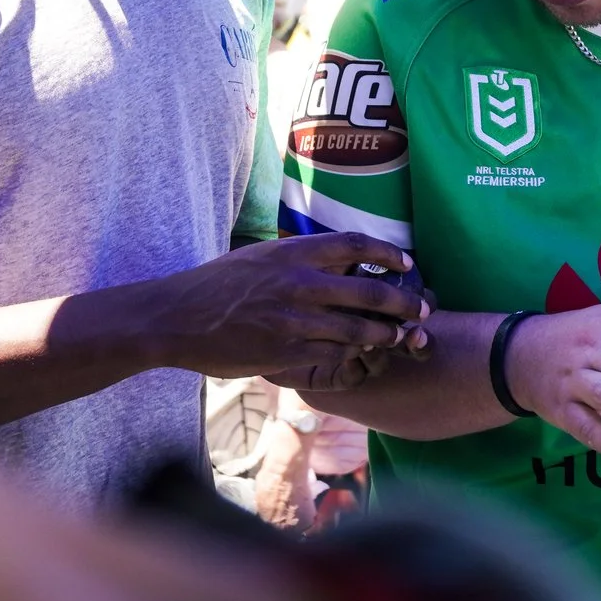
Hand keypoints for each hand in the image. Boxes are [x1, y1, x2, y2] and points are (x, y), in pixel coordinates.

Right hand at [130, 234, 427, 385]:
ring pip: (359, 331)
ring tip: (397, 336)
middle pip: (371, 292)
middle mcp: (300, 284)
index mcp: (294, 252)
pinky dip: (353, 356)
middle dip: (405, 303)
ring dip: (385, 335)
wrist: (177, 318)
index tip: (407, 263)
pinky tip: (359, 355)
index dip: (390, 254)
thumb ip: (300, 258)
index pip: (357, 245)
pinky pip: (334, 356)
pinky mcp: (287, 353)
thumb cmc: (217, 284)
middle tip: (422, 310)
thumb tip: (339, 258)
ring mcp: (295, 321)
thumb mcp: (261, 256)